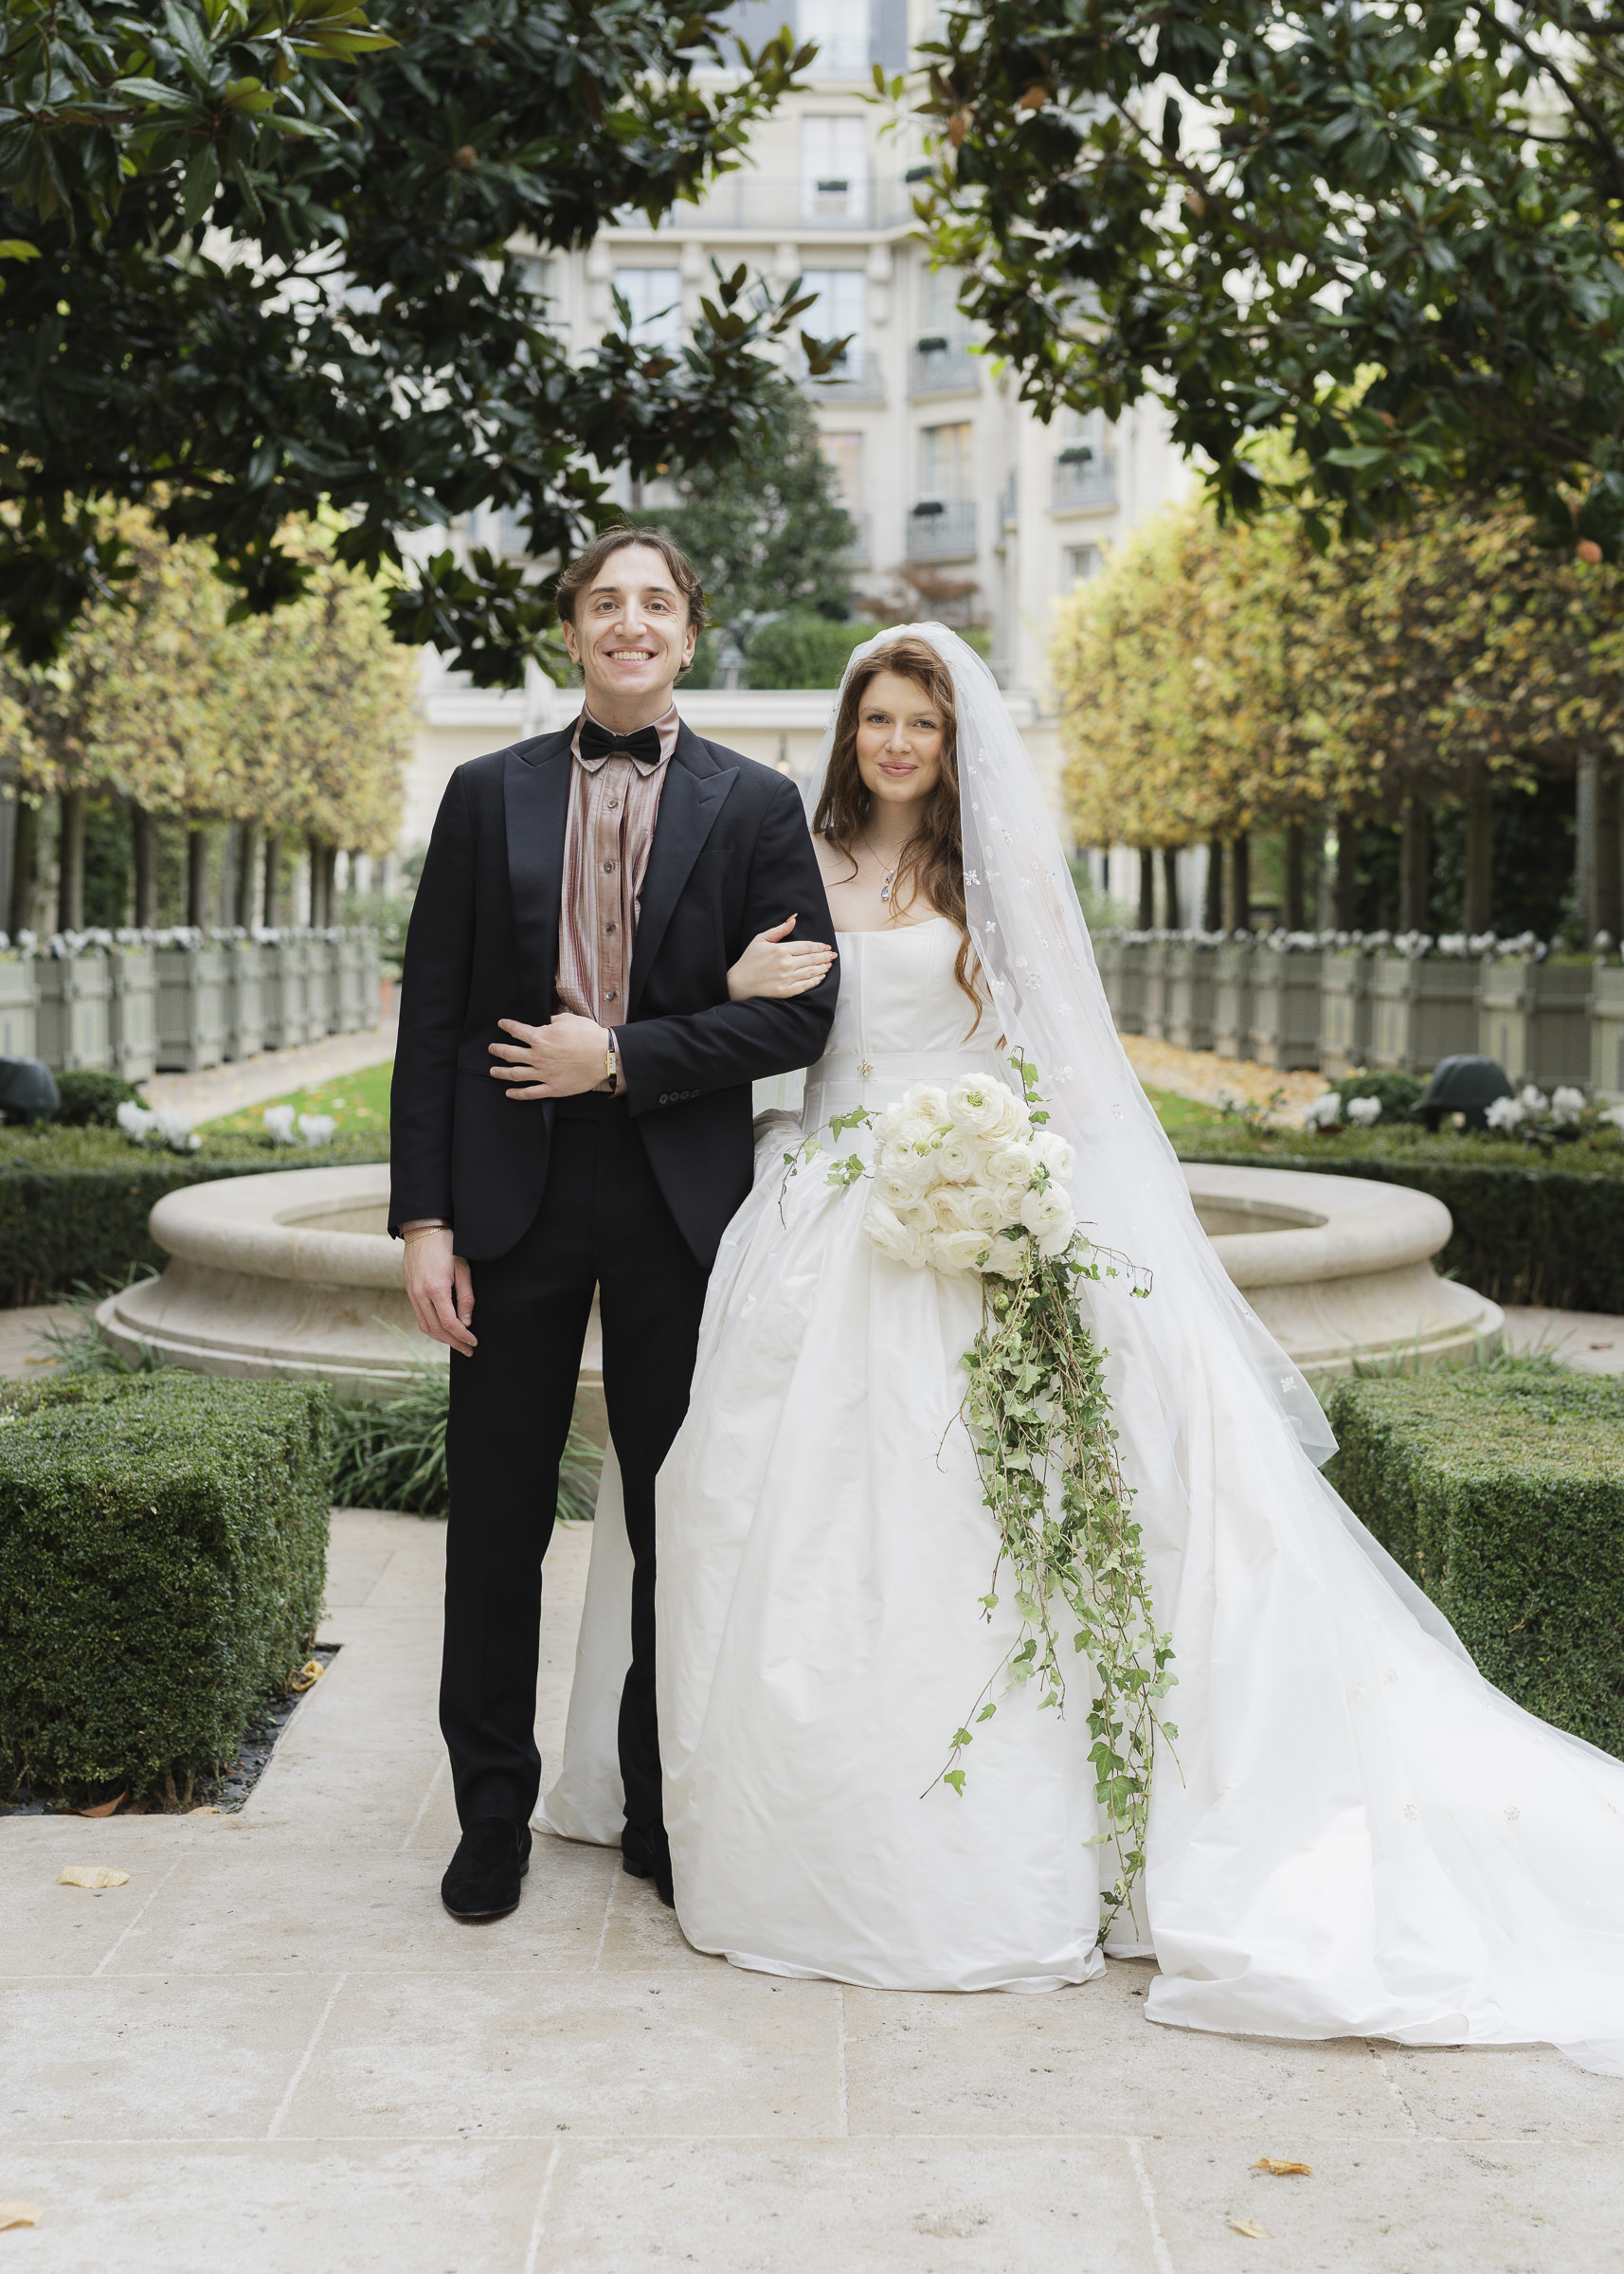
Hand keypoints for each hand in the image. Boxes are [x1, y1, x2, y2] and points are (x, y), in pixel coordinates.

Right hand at [402, 1227, 475, 1355]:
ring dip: (442, 1338)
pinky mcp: (409, 1290)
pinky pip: (419, 1316)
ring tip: (457, 1343)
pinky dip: (431, 1327)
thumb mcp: (463, 1269)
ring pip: (425, 1326)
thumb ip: (466, 1297)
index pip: (450, 1323)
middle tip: (468, 1349)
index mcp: (435, 1289)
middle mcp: (420, 1294)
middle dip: (454, 1342)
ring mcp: (412, 1293)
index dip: (463, 1336)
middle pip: (436, 1330)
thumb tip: (466, 1322)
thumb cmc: (447, 1246)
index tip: (473, 1342)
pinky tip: (443, 1329)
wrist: (423, 1229)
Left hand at [490, 1011, 619, 1098]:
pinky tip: (509, 1093)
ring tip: (493, 1071)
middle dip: (498, 1050)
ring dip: (501, 1072)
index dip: (506, 1026)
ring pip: (515, 1075)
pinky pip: (530, 1093)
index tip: (501, 1025)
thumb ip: (554, 1020)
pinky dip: (517, 1094)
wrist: (604, 1056)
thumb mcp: (569, 1020)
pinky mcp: (552, 1088)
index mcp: (540, 1038)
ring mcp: (543, 1074)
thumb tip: (548, 1021)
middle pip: (510, 1054)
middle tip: (492, 1049)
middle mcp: (537, 1056)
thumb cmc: (589, 1036)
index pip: (516, 1030)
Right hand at [727, 916, 835, 1003]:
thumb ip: (779, 930)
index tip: (826, 946)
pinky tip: (821, 977)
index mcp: (781, 950)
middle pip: (812, 958)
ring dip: (823, 967)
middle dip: (825, 956)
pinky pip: (806, 985)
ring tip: (829, 964)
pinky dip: (816, 981)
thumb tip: (793, 918)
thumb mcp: (760, 940)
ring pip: (812, 971)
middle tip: (833, 955)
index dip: (819, 946)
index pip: (807, 946)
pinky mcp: (786, 991)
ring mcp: (787, 978)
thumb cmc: (749, 960)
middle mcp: (786, 964)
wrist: (738, 984)